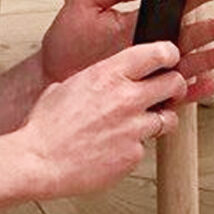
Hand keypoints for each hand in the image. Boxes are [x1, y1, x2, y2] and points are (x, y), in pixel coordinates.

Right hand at [17, 42, 189, 198]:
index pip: (158, 53)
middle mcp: (126, 98)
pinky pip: (145, 148)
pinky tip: (115, 148)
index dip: (169, 55)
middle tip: (169, 93)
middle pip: (174, 83)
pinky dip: (134, 148)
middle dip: (175, 87)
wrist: (37, 161)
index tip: (169, 61)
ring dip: (159, 121)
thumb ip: (95, 79)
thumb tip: (105, 78)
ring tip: (139, 125)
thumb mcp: (68, 85)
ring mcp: (133, 128)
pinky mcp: (133, 155)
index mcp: (109, 74)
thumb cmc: (45, 126)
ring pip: (169, 119)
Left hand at [39, 0, 213, 103]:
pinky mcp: (147, 94)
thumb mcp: (84, 4)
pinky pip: (177, 93)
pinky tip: (210, 83)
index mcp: (141, 20)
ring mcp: (151, 70)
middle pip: (192, 34)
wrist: (50, 77)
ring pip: (191, 62)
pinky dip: (196, 90)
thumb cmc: (64, 45)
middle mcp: (152, 44)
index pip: (177, 4)